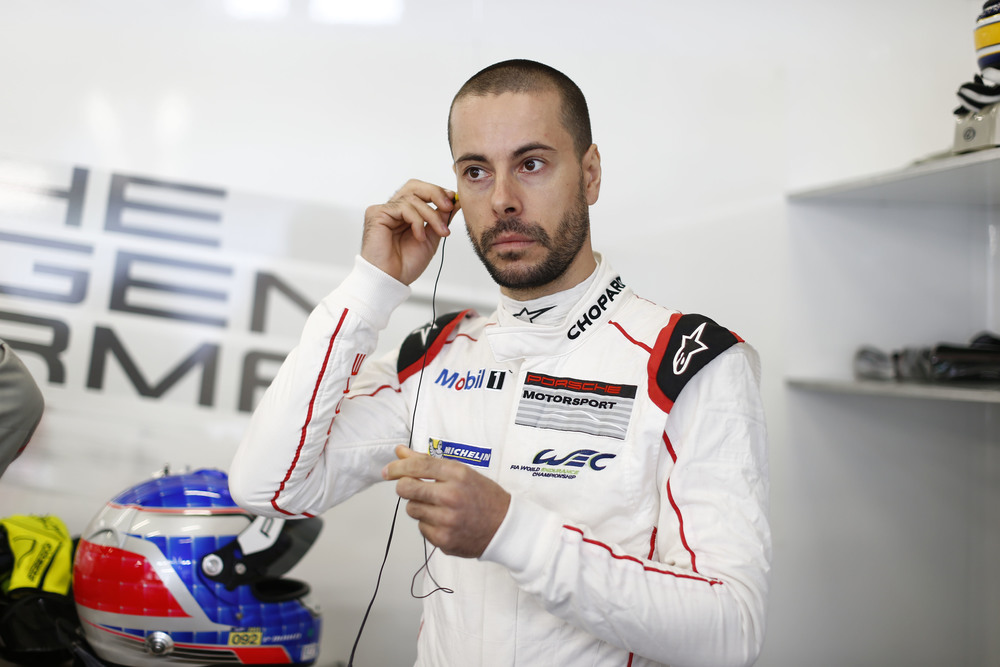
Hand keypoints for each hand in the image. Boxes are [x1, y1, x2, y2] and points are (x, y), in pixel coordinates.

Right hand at [362, 180, 457, 284]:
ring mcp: (384, 210)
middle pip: (415, 186)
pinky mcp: (376, 213)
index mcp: (405, 213)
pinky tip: (419, 236)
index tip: (453, 200)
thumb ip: (441, 219)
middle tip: (448, 206)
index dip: (437, 192)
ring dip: (431, 215)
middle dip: (435, 193)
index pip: (421, 191)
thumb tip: (456, 201)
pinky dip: (417, 221)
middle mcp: (394, 209)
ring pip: (412, 198)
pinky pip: (403, 207)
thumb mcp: (432, 238)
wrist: (392, 280)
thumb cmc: (406, 264)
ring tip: (440, 232)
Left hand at [382, 445, 509, 557]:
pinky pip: (421, 528)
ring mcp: (447, 520)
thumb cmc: (484, 497)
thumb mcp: (461, 473)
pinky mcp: (444, 539)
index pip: (418, 465)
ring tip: (438, 506)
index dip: (398, 467)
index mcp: (457, 475)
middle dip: (404, 486)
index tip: (388, 471)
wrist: (505, 527)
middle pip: (407, 488)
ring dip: (418, 506)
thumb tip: (400, 452)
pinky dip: (428, 524)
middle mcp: (451, 496)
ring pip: (411, 509)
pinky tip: (444, 521)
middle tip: (411, 488)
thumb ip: (428, 462)